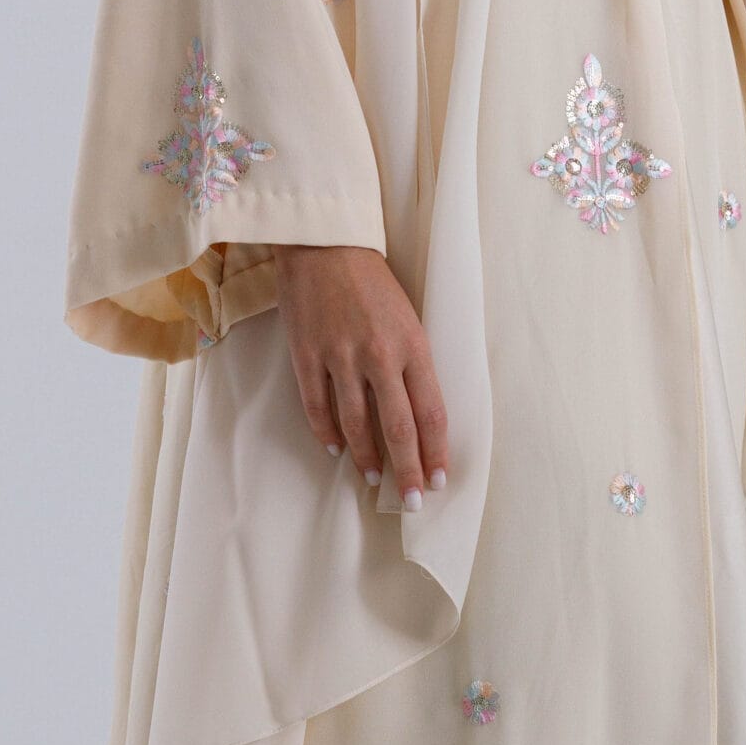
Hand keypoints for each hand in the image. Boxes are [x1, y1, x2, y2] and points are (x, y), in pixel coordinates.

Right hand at [272, 243, 449, 508]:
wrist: (327, 243)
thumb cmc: (374, 281)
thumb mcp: (408, 317)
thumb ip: (413, 363)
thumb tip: (416, 413)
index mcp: (413, 345)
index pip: (431, 413)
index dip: (435, 452)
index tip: (438, 480)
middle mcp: (380, 356)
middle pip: (398, 430)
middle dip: (406, 472)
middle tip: (411, 501)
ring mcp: (341, 357)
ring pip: (356, 425)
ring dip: (366, 459)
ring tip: (372, 480)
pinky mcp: (308, 355)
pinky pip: (318, 407)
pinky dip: (328, 434)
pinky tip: (337, 449)